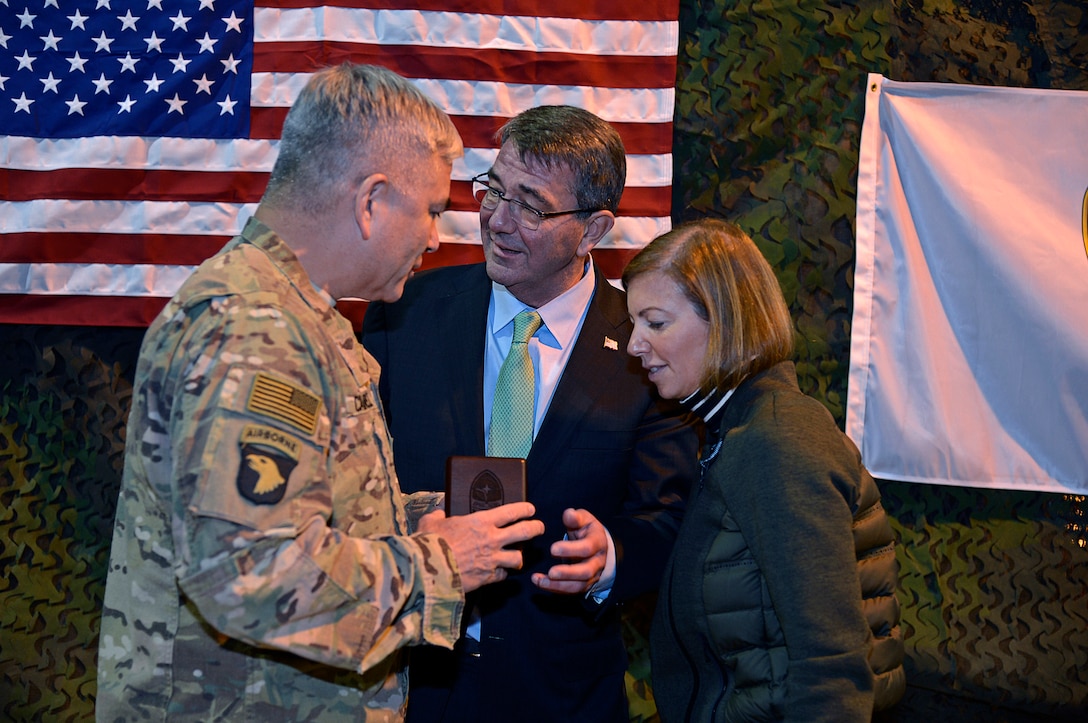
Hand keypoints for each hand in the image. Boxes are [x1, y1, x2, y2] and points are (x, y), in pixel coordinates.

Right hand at [419, 502, 543, 592]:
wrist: (428, 570)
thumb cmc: (430, 542)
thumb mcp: (431, 522)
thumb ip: (438, 516)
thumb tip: (439, 513)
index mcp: (481, 521)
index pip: (511, 511)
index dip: (525, 509)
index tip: (531, 509)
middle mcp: (492, 539)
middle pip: (524, 532)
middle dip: (536, 528)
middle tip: (540, 527)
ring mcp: (492, 560)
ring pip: (518, 558)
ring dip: (520, 557)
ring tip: (519, 557)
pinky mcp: (487, 577)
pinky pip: (503, 575)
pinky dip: (502, 573)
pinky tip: (499, 572)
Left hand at [531, 508, 607, 594]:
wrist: (598, 546)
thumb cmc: (586, 530)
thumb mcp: (584, 519)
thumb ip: (575, 517)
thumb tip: (568, 514)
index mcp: (598, 542)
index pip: (587, 548)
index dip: (571, 549)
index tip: (552, 548)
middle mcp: (597, 561)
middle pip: (585, 571)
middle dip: (567, 573)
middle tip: (550, 572)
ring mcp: (592, 575)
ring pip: (578, 585)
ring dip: (558, 585)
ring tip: (539, 581)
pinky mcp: (583, 584)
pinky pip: (570, 590)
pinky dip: (555, 588)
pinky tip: (539, 583)